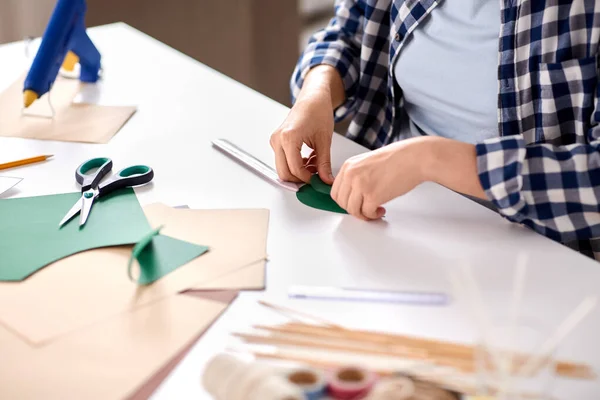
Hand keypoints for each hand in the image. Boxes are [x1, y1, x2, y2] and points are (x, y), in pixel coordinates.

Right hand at [270, 65, 344, 184]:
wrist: (312, 98)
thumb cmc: (318, 111)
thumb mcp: (324, 140)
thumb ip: (324, 163)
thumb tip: (326, 180)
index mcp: (289, 137)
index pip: (295, 168)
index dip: (308, 178)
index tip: (319, 180)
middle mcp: (278, 139)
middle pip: (284, 173)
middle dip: (300, 179)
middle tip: (316, 178)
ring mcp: (275, 141)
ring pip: (283, 168)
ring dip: (298, 172)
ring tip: (315, 165)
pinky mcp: (277, 142)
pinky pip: (283, 161)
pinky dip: (295, 165)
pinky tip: (309, 160)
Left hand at [331, 138, 429, 219]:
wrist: (414, 158)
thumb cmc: (398, 158)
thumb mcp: (368, 162)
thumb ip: (357, 176)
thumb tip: (353, 194)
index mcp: (349, 166)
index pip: (336, 191)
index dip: (345, 201)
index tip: (354, 204)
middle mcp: (352, 175)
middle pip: (342, 202)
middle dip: (353, 209)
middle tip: (364, 210)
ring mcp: (361, 185)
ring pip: (352, 210)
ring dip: (363, 214)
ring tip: (375, 210)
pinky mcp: (373, 196)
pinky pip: (367, 213)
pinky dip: (373, 215)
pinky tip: (381, 210)